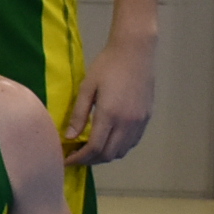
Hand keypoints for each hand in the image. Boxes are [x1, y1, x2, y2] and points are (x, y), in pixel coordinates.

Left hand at [64, 37, 156, 166]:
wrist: (136, 52)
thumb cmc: (107, 66)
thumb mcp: (87, 88)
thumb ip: (78, 114)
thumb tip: (69, 137)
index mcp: (110, 115)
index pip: (95, 148)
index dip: (79, 158)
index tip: (66, 160)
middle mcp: (128, 122)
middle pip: (109, 154)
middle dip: (90, 160)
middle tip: (75, 156)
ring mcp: (140, 121)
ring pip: (122, 151)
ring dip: (105, 155)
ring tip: (89, 149)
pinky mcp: (146, 117)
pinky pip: (132, 142)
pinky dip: (118, 147)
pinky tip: (107, 140)